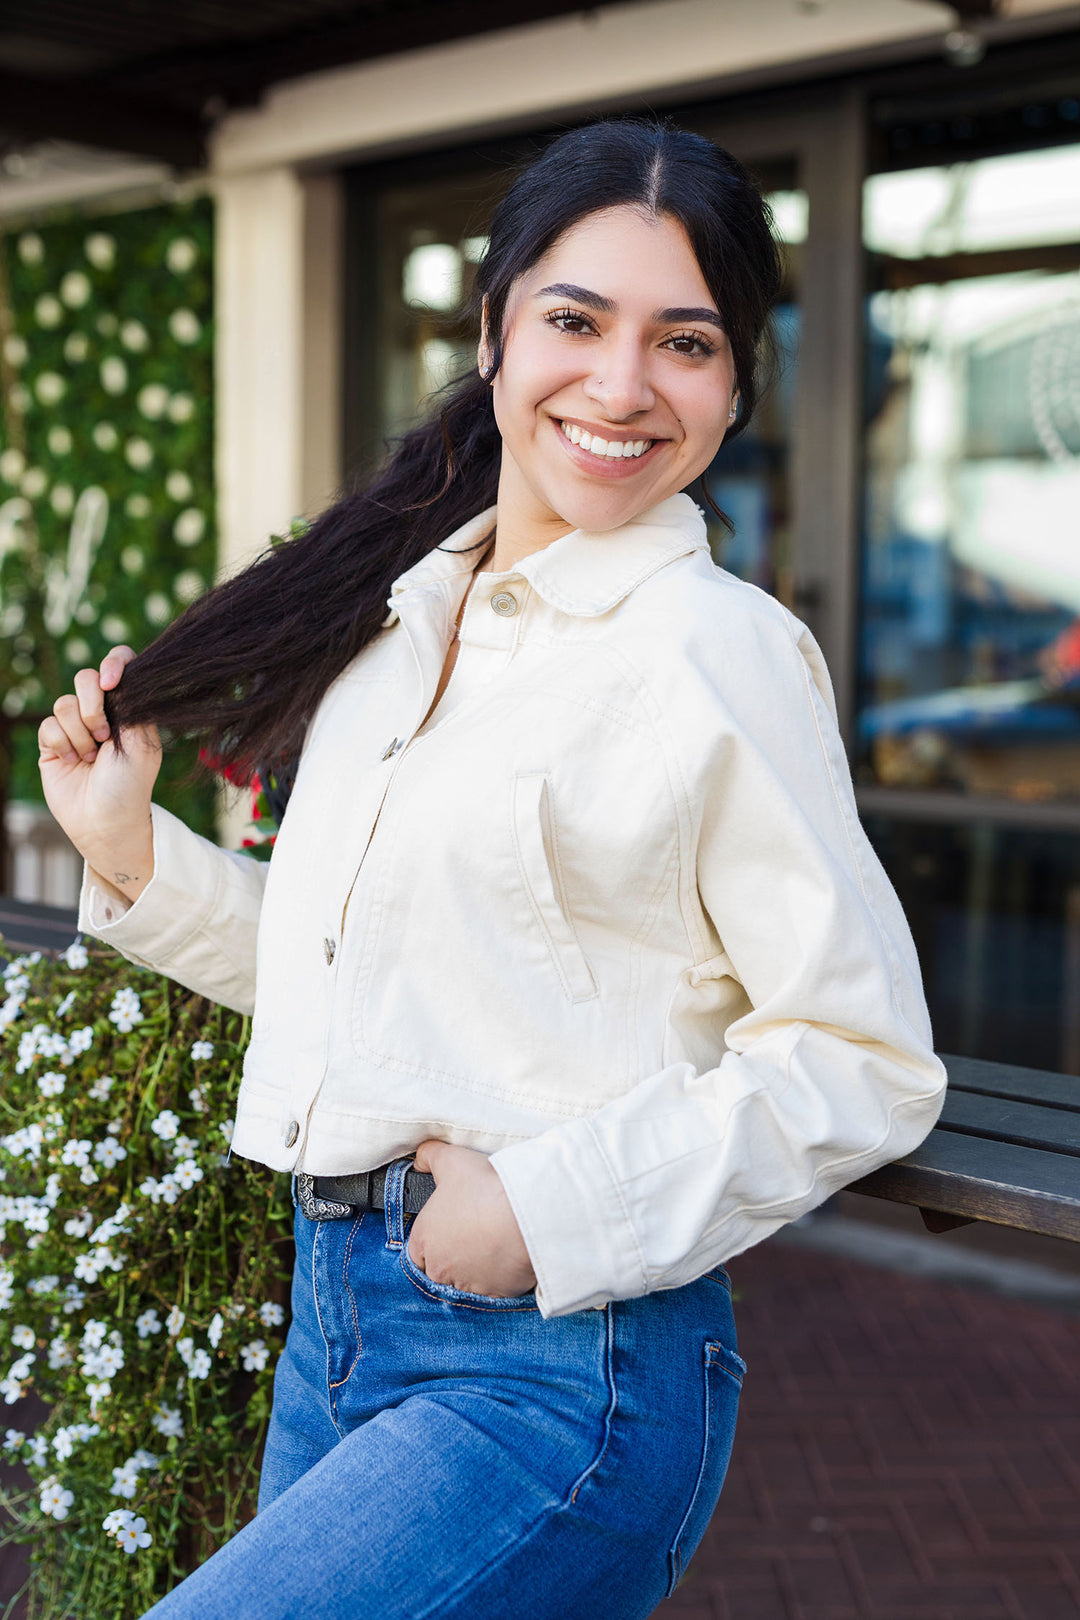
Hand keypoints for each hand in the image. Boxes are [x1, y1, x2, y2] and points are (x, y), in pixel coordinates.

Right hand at [37, 646, 159, 897]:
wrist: (105, 822)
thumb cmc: (130, 786)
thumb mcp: (142, 744)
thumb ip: (131, 706)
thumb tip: (117, 676)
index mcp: (129, 709)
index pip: (120, 665)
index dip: (114, 664)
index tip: (112, 683)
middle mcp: (102, 714)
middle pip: (86, 678)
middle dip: (92, 706)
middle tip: (104, 736)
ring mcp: (76, 728)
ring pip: (64, 703)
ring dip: (80, 734)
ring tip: (91, 758)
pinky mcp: (53, 744)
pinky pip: (48, 725)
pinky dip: (62, 744)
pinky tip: (74, 763)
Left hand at [408, 1140, 536, 1297]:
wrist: (524, 1214)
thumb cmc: (485, 1189)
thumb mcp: (451, 1159)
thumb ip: (429, 1156)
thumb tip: (421, 1159)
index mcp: (424, 1241)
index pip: (418, 1250)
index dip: (435, 1238)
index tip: (452, 1229)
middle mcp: (439, 1269)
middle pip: (440, 1268)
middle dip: (455, 1254)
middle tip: (476, 1234)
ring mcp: (467, 1285)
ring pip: (466, 1280)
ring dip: (476, 1267)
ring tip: (494, 1243)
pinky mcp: (494, 1294)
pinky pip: (492, 1289)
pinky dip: (498, 1277)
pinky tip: (508, 1256)